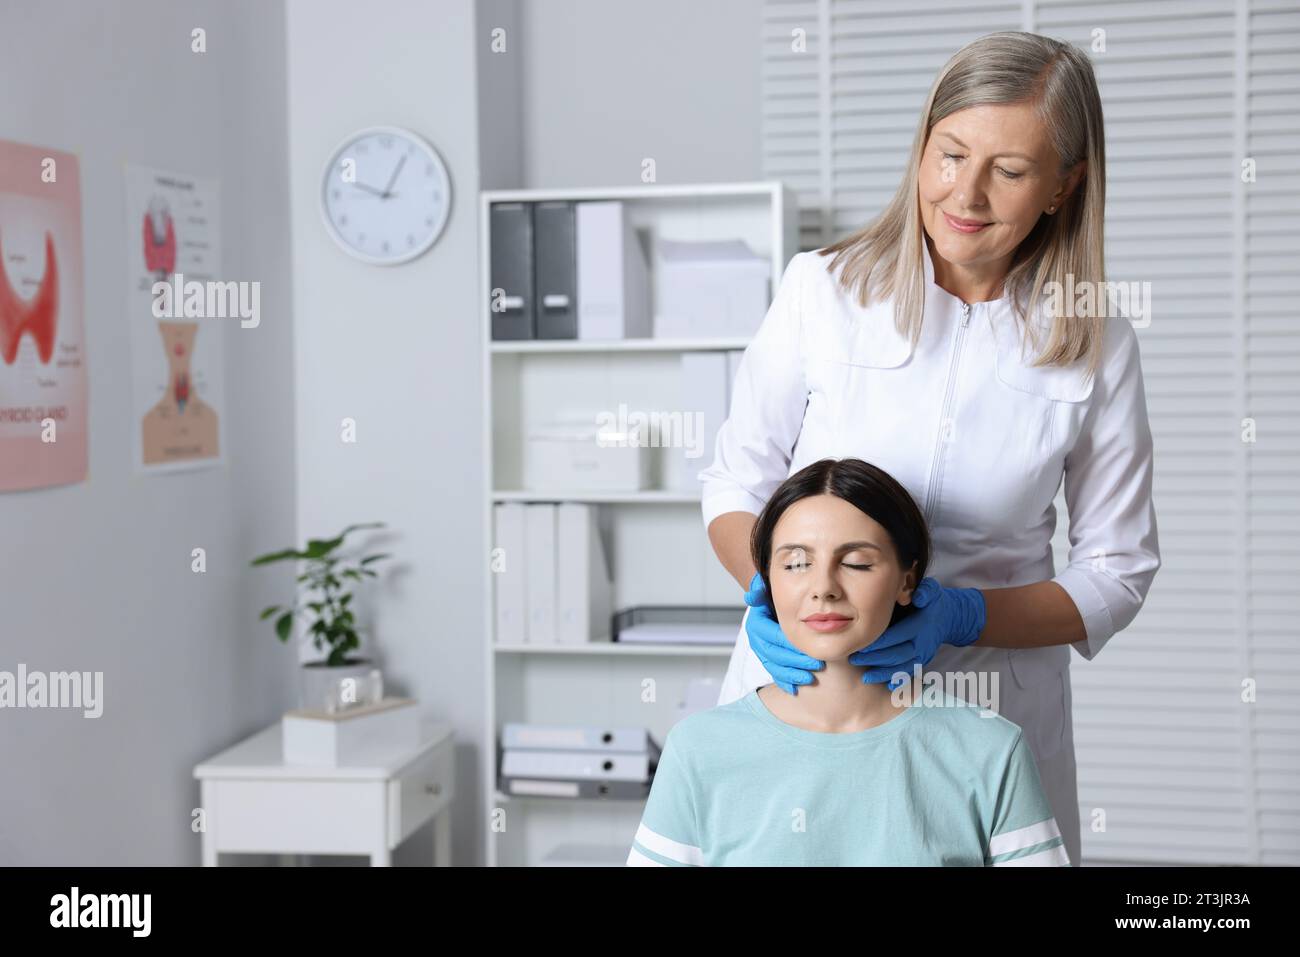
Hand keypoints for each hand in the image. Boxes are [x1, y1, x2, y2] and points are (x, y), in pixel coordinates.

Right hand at [743, 572, 822, 694]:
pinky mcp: (768, 662)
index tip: (811, 649)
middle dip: (796, 661)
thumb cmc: (781, 598)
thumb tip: (753, 595)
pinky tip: (797, 688)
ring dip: (792, 674)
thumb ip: (762, 589)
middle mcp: (756, 639)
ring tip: (810, 678)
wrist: (778, 607)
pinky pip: (774, 675)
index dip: (792, 645)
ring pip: (774, 667)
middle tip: (817, 665)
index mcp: (757, 623)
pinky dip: (784, 682)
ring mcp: (761, 652)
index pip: (774, 636)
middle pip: (774, 654)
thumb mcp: (773, 590)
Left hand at [846, 577, 985, 689]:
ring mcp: (923, 654)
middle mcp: (922, 642)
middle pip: (897, 654)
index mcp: (919, 625)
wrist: (949, 617)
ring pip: (903, 667)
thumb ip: (925, 592)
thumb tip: (917, 597)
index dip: (879, 641)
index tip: (861, 644)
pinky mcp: (922, 661)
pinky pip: (910, 673)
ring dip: (884, 673)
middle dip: (875, 659)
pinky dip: (900, 681)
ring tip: (866, 677)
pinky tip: (887, 685)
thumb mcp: (931, 590)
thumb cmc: (932, 601)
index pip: (897, 635)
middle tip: (854, 659)